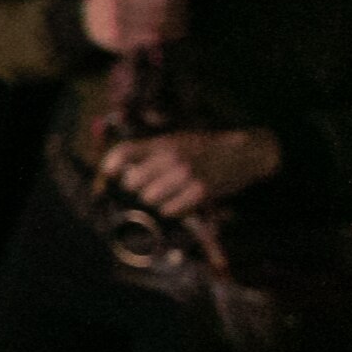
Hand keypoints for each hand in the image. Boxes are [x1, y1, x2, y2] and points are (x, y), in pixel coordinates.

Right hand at [82, 0, 194, 52]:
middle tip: (187, 6)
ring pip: (162, 19)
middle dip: (181, 4)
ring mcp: (117, 19)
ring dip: (179, 20)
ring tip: (184, 19)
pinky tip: (176, 31)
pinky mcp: (120, 37)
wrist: (85, 21)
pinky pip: (154, 35)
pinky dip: (171, 33)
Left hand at [97, 128, 281, 215]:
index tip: (109, 173)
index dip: (110, 166)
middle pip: (132, 181)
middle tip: (148, 186)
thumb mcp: (175, 140)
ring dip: (155, 200)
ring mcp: (185, 176)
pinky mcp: (199, 193)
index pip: (123, 152)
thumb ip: (149, 152)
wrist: (242, 153)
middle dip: (136, 187)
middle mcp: (171, 158)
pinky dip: (171, 209)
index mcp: (163, 143)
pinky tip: (180, 201)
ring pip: (149, 199)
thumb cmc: (204, 148)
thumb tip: (119, 169)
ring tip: (168, 193)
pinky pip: (169, 210)